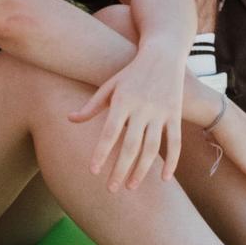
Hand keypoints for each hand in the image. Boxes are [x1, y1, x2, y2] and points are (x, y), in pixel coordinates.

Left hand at [67, 45, 185, 191]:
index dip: (102, 152)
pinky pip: (175, 142)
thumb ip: (91, 106)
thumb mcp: (109, 85)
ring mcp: (161, 112)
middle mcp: (142, 108)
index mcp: (123, 101)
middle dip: (121, 169)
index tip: (93, 171)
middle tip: (111, 189)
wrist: (163, 55)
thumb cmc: (131, 73)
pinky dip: (172, 161)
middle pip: (131, 145)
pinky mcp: (175, 115)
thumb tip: (70, 119)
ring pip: (153, 147)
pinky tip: (164, 179)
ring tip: (131, 186)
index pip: (110, 132)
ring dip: (142, 170)